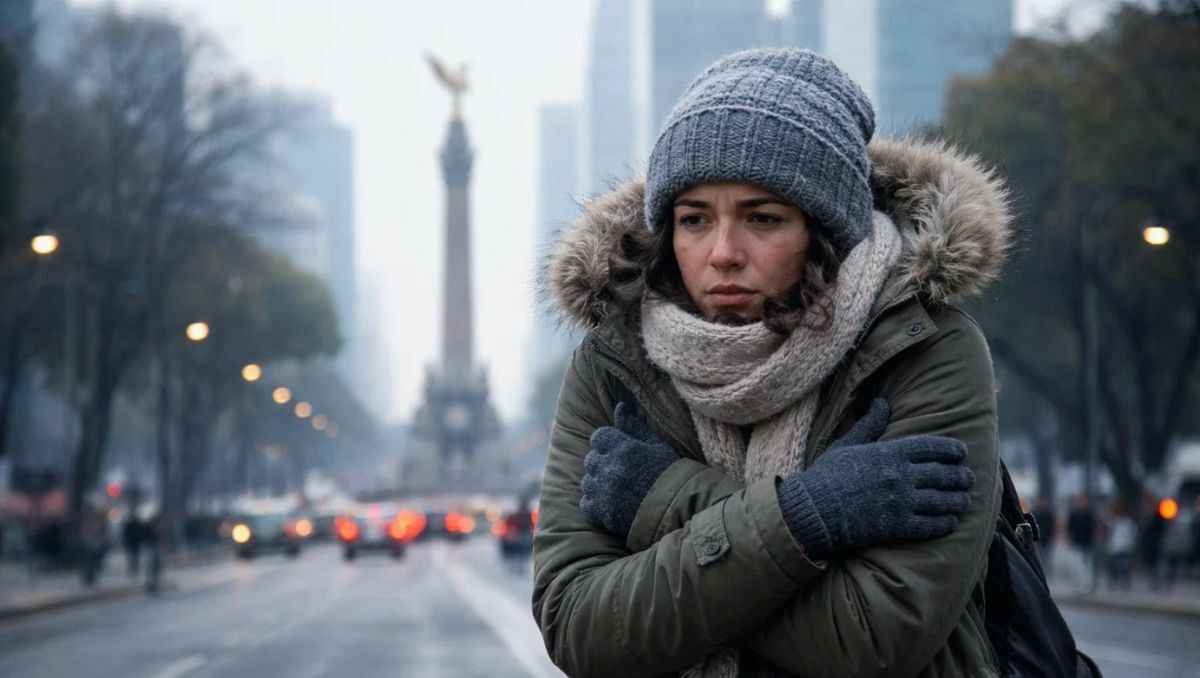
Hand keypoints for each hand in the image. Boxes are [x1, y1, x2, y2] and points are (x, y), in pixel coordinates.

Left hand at [580, 403, 679, 538]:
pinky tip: (611, 503)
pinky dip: (596, 503)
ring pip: (587, 482)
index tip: (617, 451)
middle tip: (619, 471)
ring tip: (615, 488)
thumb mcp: (657, 445)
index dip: (607, 443)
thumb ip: (634, 426)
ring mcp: (605, 492)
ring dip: (598, 483)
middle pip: (590, 459)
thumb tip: (619, 406)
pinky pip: (587, 504)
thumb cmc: (671, 474)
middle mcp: (611, 469)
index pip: (598, 437)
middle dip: (602, 463)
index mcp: (624, 448)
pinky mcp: (603, 514)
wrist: (679, 510)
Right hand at [777, 398, 974, 559]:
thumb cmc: (825, 475)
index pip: (932, 448)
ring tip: (964, 500)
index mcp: (890, 453)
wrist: (812, 511)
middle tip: (969, 478)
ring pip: (942, 501)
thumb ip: (870, 424)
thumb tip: (882, 402)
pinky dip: (945, 523)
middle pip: (943, 475)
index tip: (961, 452)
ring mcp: (902, 503)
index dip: (951, 450)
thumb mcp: (847, 444)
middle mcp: (901, 476)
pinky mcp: (898, 527)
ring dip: (958, 500)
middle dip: (960, 476)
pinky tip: (951, 521)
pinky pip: (931, 525)